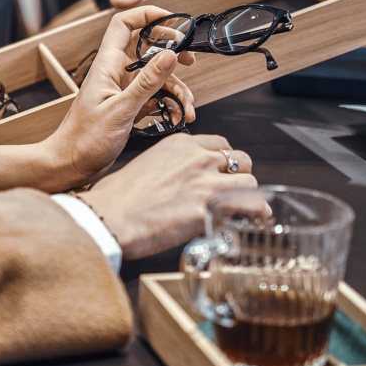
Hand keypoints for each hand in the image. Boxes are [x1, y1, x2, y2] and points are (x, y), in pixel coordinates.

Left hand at [41, 5, 195, 187]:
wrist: (70, 166)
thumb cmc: (84, 141)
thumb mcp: (120, 111)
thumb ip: (146, 83)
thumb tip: (170, 55)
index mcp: (107, 65)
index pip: (124, 24)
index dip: (147, 14)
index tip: (174, 22)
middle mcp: (115, 73)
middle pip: (147, 47)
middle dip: (172, 52)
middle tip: (190, 61)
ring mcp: (122, 89)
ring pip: (156, 76)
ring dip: (176, 89)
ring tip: (188, 108)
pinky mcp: (128, 106)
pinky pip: (155, 97)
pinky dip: (169, 105)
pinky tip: (177, 117)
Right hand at [79, 134, 256, 259]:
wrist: (108, 217)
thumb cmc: (115, 198)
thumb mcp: (144, 167)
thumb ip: (171, 169)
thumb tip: (179, 183)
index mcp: (179, 145)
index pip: (219, 144)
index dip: (222, 161)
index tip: (221, 173)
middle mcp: (197, 158)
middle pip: (239, 159)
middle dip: (239, 176)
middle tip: (233, 192)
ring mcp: (206, 182)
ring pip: (250, 180)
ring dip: (248, 196)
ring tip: (244, 210)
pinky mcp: (210, 209)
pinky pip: (252, 206)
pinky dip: (257, 214)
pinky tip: (254, 222)